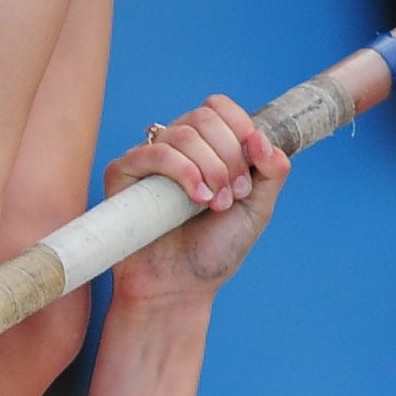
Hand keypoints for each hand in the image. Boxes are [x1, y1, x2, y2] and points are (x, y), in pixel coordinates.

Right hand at [104, 97, 289, 309]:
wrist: (178, 288)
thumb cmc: (212, 251)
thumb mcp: (257, 208)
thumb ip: (272, 171)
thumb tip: (261, 137)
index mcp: (205, 147)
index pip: (219, 108)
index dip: (240, 127)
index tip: (252, 168)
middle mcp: (175, 147)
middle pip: (205, 117)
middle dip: (229, 155)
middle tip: (233, 196)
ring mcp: (147, 159)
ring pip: (183, 133)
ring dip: (210, 167)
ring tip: (214, 204)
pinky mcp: (122, 173)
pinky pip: (155, 153)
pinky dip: (183, 171)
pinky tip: (196, 198)